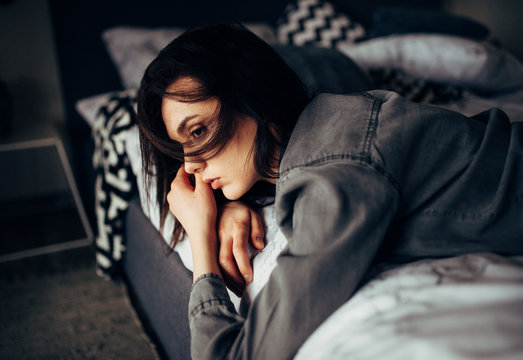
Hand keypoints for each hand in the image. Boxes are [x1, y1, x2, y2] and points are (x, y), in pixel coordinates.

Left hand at [168, 166, 220, 280]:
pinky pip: (184, 198)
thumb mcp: (205, 189)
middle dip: (194, 178)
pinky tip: (200, 202)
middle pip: (183, 179)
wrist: (201, 234)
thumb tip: (198, 163)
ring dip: (193, 188)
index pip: (184, 169)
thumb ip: (200, 174)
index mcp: (176, 185)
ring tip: (205, 193)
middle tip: (207, 182)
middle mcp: (171, 193)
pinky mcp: (177, 211)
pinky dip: (191, 198)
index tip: (205, 169)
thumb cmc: (204, 212)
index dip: (195, 168)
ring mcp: (173, 203)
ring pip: (184, 189)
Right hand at [217, 201, 264, 295]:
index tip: (249, 279)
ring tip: (237, 290)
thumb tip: (260, 246)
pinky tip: (227, 282)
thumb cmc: (240, 211)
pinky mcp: (208, 244)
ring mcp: (213, 239)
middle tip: (243, 289)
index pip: (238, 250)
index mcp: (236, 227)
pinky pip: (212, 261)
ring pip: (215, 263)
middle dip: (233, 278)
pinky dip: (219, 274)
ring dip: (225, 279)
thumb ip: (257, 230)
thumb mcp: (253, 214)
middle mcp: (222, 234)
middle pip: (224, 260)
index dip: (243, 266)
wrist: (220, 202)